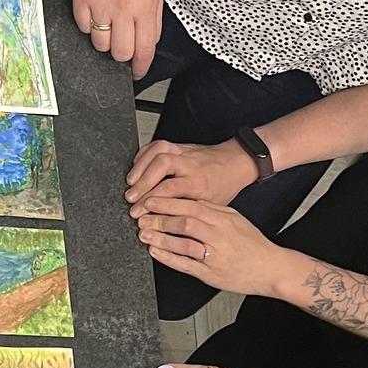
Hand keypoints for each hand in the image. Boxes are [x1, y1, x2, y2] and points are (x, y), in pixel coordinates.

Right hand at [72, 0, 161, 79]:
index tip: (137, 71)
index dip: (140, 66)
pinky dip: (89, 24)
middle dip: (122, 53)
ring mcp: (99, 3)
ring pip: (100, 43)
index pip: (144, 49)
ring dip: (105, 38)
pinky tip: (96, 10)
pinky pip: (83, 27)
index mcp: (144, 6)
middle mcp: (122, 7)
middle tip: (121, 40)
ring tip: (108, 22)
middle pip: (120, 52)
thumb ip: (152, 21)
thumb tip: (144, 47)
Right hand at [127, 136, 252, 209]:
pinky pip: (158, 144)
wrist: (236, 163)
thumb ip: (189, 211)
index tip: (138, 211)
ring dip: (141, 165)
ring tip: (130, 182)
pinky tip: (137, 167)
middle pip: (162, 164)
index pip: (170, 189)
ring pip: (159, 150)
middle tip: (130, 197)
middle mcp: (191, 164)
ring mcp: (184, 152)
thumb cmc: (224, 186)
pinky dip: (144, 154)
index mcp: (199, 182)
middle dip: (143, 181)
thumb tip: (164, 223)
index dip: (150, 200)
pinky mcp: (179, 146)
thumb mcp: (211, 205)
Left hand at [133, 194, 281, 293]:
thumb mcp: (234, 219)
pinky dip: (168, 258)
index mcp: (223, 219)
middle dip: (160, 219)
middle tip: (141, 217)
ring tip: (143, 234)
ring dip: (160, 238)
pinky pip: (185, 265)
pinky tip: (155, 252)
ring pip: (183, 244)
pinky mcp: (210, 274)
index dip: (168, 203)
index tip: (151, 200)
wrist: (270, 267)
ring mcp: (214, 256)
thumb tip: (187, 201)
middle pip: (184, 223)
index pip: (191, 206)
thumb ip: (212, 210)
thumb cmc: (252, 243)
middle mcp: (218, 236)